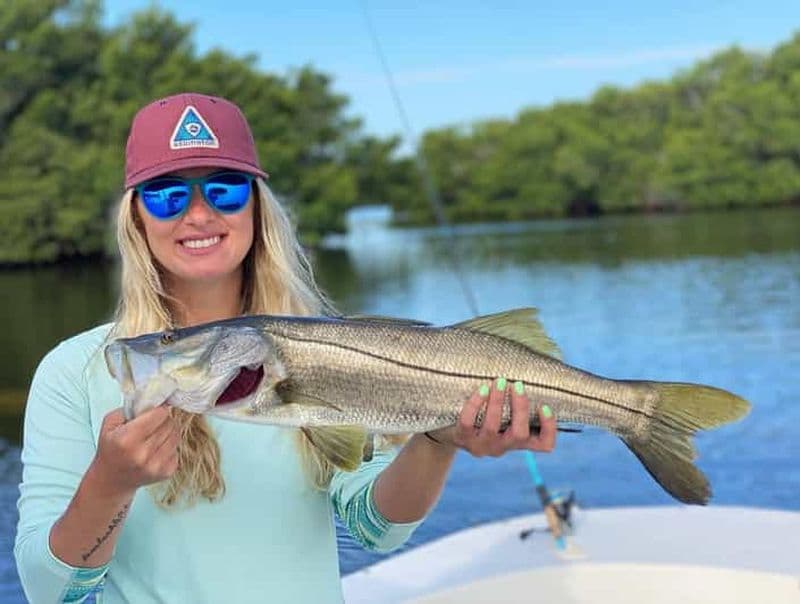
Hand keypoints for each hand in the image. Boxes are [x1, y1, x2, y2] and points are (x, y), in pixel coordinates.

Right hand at [88, 405, 179, 496]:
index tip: (155, 410)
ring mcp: (156, 465)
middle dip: (163, 420)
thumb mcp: (110, 424)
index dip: (159, 409)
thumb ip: (131, 407)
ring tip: (154, 437)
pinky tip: (156, 451)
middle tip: (152, 424)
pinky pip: (177, 450)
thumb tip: (155, 399)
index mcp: (128, 439)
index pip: (160, 414)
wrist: (111, 480)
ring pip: (177, 435)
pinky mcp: (166, 472)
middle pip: (170, 424)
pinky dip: (169, 447)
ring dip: (168, 432)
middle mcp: (143, 454)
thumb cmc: (111, 448)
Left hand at [428, 378, 556, 456]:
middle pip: (519, 434)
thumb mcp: (504, 418)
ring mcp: (481, 445)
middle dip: (520, 407)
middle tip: (518, 384)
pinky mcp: (462, 438)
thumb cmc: (484, 419)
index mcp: (517, 443)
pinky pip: (468, 421)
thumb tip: (531, 368)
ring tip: (499, 381)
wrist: (450, 434)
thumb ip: (516, 405)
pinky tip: (481, 389)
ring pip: (492, 426)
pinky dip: (475, 404)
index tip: (544, 406)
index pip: (544, 445)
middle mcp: (502, 447)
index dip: (549, 428)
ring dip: (497, 401)